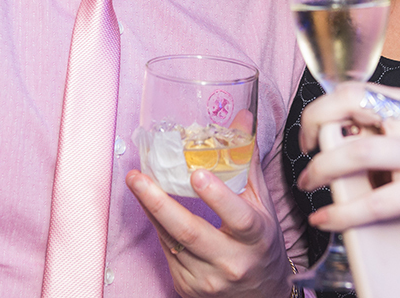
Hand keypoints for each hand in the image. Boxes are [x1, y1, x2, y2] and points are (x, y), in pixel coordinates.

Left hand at [126, 140, 292, 297]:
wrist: (261, 295)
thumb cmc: (261, 243)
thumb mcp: (263, 206)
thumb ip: (247, 162)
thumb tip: (241, 117)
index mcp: (256, 238)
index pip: (238, 217)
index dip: (217, 196)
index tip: (196, 174)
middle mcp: (232, 262)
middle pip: (191, 233)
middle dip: (160, 203)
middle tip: (138, 177)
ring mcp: (207, 279)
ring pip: (172, 241)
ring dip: (151, 210)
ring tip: (136, 182)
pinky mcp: (187, 287)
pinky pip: (166, 252)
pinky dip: (157, 226)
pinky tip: (150, 205)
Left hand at [297, 82, 399, 251]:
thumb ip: (385, 132)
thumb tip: (333, 139)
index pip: (354, 89)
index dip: (321, 108)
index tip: (310, 135)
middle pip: (350, 104)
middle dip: (314, 125)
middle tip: (303, 153)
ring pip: (357, 151)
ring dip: (321, 169)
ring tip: (308, 184)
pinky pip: (374, 201)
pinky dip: (342, 212)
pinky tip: (326, 219)